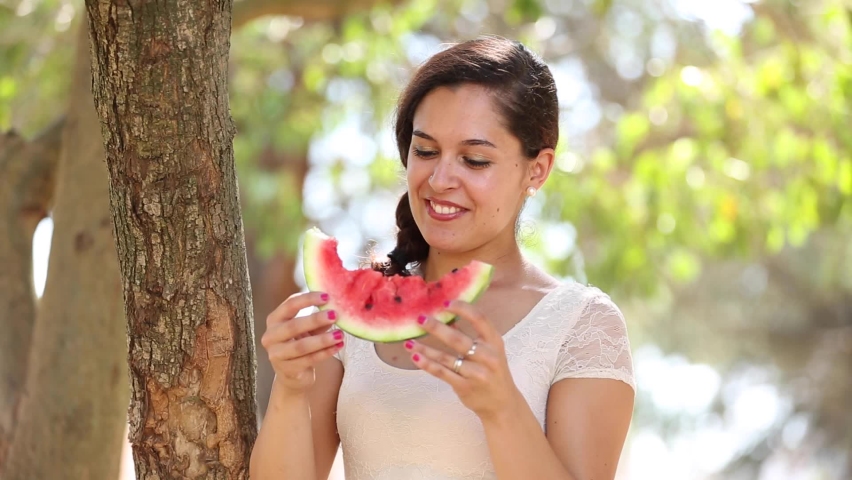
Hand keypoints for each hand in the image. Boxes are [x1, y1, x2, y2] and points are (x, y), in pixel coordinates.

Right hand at [261, 291, 342, 395]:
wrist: (292, 375)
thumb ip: (318, 319)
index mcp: (274, 320)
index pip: (289, 305)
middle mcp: (270, 337)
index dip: (307, 299)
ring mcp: (276, 355)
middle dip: (315, 320)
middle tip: (335, 315)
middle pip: (293, 326)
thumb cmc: (300, 344)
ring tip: (340, 334)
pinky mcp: (287, 370)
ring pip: (301, 346)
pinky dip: (325, 353)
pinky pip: (309, 360)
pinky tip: (338, 346)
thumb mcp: (307, 329)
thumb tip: (336, 307)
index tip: (327, 296)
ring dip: (323, 340)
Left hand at [404, 300, 521, 420]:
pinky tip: (416, 357)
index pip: (479, 319)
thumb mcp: (490, 350)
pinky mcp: (465, 387)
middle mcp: (487, 356)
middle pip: (458, 339)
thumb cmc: (493, 372)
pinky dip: (427, 364)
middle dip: (436, 327)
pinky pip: (442, 373)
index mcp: (494, 342)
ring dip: (425, 348)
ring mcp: (476, 373)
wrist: (502, 404)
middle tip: (420, 319)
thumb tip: (447, 319)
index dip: (462, 308)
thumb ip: (472, 336)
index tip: (445, 303)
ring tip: (409, 341)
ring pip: (445, 357)